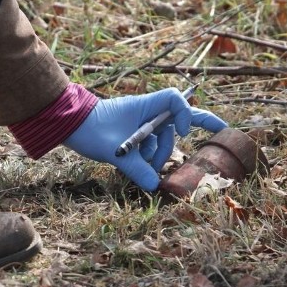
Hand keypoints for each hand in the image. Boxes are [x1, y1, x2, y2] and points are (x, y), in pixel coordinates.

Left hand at [63, 88, 227, 190]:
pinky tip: (140, 170)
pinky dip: (148, 159)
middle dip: (188, 133)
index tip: (183, 133)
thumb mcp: (114, 151)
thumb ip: (136, 168)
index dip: (185, 113)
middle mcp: (146, 114)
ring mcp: (140, 125)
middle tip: (217, 135)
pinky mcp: (134, 136)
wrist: (69, 126)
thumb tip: (156, 186)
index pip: (175, 100)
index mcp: (144, 106)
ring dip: (158, 156)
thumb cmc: (90, 129)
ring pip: (161, 141)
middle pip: (176, 122)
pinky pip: (150, 148)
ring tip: (145, 169)